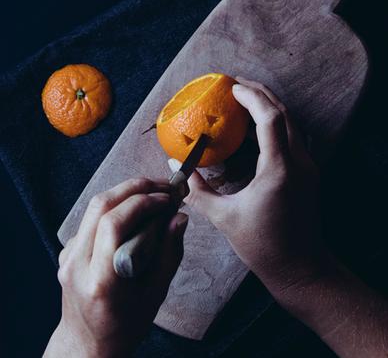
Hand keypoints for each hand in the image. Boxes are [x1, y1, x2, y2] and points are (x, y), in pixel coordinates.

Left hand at [44, 178, 187, 357]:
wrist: (87, 346)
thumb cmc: (124, 326)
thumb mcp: (155, 293)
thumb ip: (169, 252)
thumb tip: (179, 217)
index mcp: (100, 280)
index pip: (114, 223)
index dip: (144, 202)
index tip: (168, 199)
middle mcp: (77, 264)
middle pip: (101, 205)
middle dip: (135, 187)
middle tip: (163, 187)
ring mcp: (68, 256)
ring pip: (94, 207)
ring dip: (125, 193)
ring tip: (153, 194)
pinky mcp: (67, 251)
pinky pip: (92, 219)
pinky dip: (116, 208)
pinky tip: (135, 213)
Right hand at [185, 79, 327, 295]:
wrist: (301, 269)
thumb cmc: (263, 246)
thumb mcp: (224, 218)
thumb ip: (197, 190)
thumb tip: (175, 167)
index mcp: (279, 170)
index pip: (269, 118)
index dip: (251, 98)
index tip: (232, 87)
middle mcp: (299, 162)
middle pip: (284, 113)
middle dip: (261, 93)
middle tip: (236, 84)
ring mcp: (308, 166)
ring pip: (291, 123)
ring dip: (269, 106)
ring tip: (244, 100)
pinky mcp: (308, 172)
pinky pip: (292, 137)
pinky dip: (275, 124)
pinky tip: (255, 128)